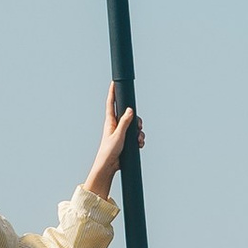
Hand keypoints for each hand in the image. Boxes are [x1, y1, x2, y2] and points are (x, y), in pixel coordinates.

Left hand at [84, 84, 142, 198]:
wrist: (108, 166)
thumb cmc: (109, 150)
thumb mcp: (118, 135)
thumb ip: (124, 122)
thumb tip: (129, 109)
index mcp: (110, 121)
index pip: (111, 103)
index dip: (112, 92)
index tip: (114, 82)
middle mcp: (115, 125)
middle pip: (128, 115)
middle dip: (137, 120)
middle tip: (139, 126)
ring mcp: (120, 133)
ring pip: (134, 127)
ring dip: (139, 133)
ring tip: (138, 140)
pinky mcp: (125, 141)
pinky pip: (135, 137)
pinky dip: (139, 140)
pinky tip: (139, 145)